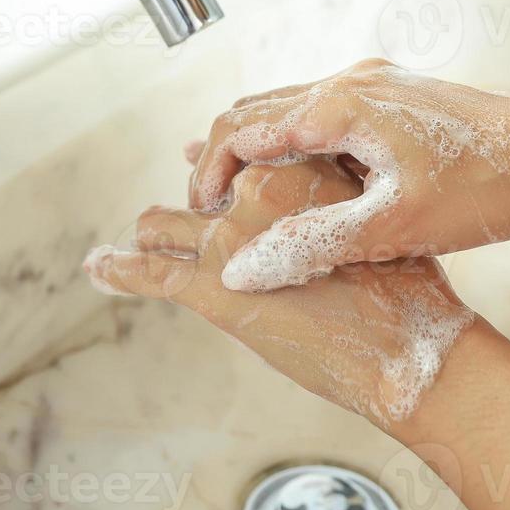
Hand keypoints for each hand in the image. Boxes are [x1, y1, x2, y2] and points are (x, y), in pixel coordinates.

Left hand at [84, 158, 476, 428]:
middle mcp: (254, 192)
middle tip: (192, 226)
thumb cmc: (401, 286)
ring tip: (140, 242)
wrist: (409, 349)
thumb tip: (290, 175)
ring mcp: (228, 241)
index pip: (235, 159)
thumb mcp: (368, 214)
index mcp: (295, 165)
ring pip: (163, 223)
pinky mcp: (213, 290)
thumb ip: (326, 189)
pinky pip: (150, 271)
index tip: (206, 169)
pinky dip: (119, 269)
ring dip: (152, 234)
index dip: (220, 170)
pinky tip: (99, 267)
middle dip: (192, 209)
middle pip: (198, 190)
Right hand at [189, 59, 509, 290]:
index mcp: (340, 104)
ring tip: (249, 203)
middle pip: (258, 110)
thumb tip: (239, 268)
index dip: (212, 176)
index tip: (204, 220)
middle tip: (213, 213)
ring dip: (263, 152)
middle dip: (228, 158)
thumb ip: (311, 244)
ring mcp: (378, 84)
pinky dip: (301, 147)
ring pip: (293, 111)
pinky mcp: (400, 97)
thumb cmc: (490, 189)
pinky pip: (328, 115)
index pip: (241, 129)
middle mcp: (351, 80)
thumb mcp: (395, 228)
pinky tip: (309, 188)